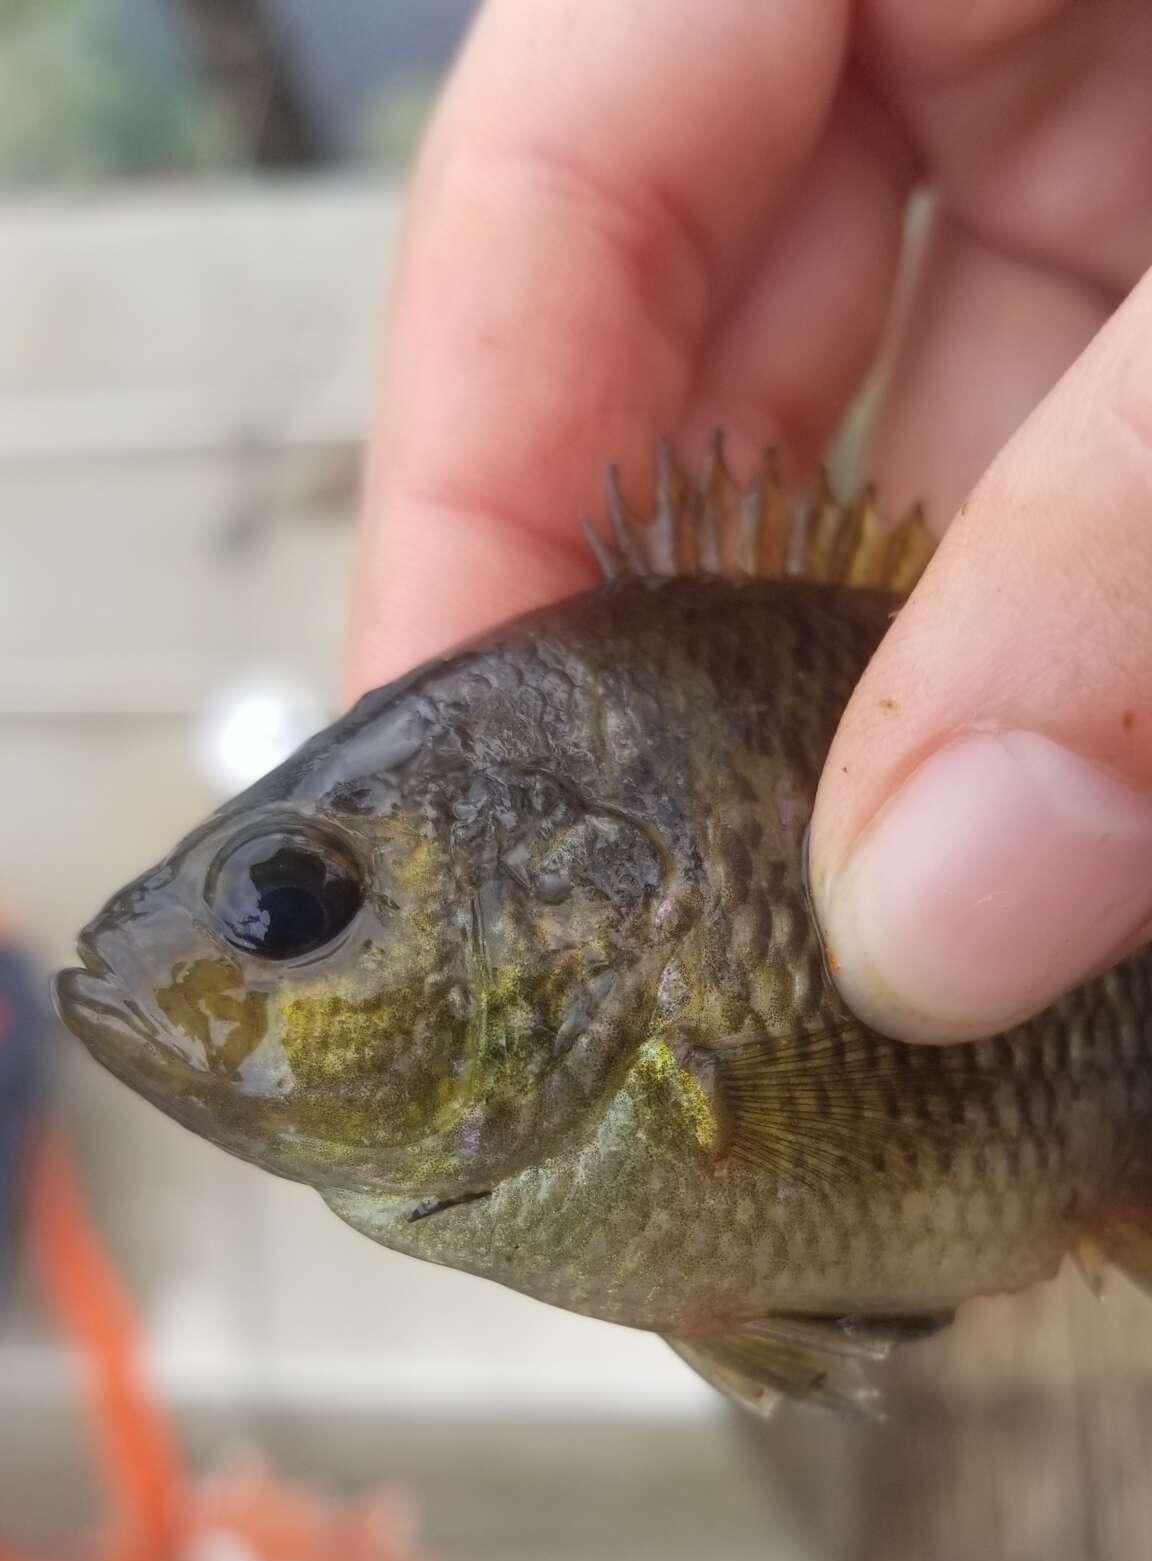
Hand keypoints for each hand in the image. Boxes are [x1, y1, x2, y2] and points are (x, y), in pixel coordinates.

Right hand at [347, 0, 1151, 1043]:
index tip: (447, 785)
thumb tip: (942, 909)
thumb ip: (1120, 536)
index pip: (554, 179)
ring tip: (866, 941)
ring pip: (905, 463)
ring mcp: (1107, 156)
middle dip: (683, 656)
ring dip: (892, 710)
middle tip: (654, 930)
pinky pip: (1063, 494)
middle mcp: (966, 37)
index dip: (469, 487)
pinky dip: (1044, 665)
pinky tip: (1039, 838)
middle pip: (704, 362)